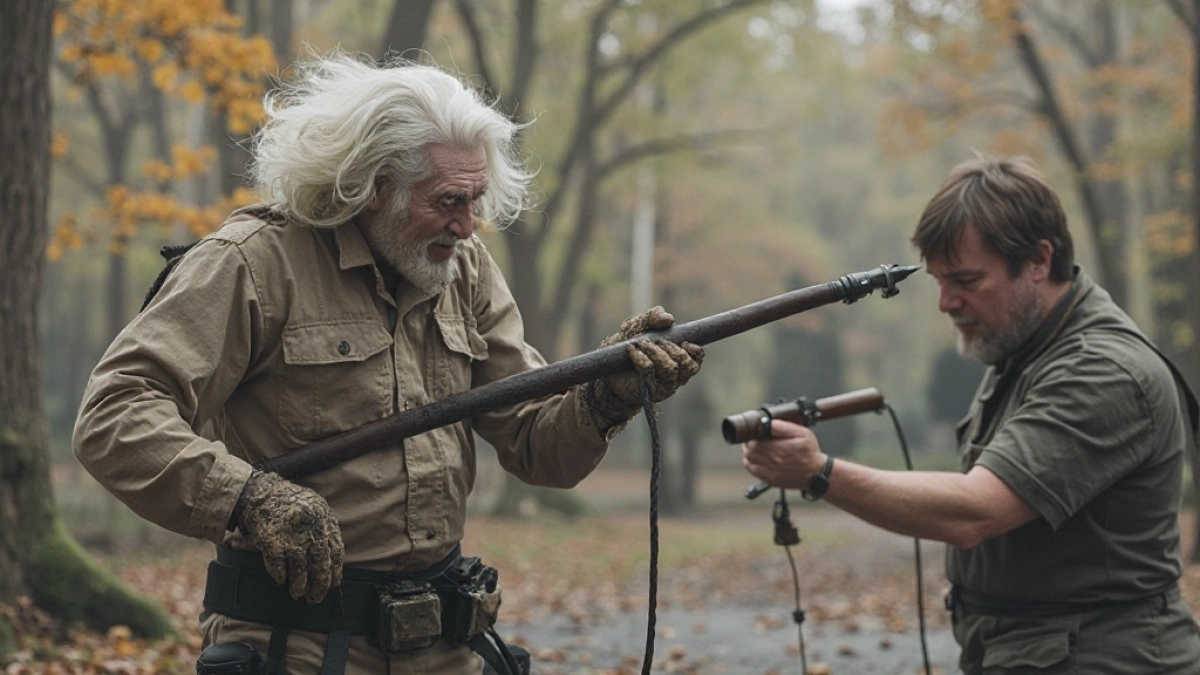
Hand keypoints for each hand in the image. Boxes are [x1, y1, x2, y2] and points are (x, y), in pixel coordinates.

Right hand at [232, 470, 343, 602]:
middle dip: (319, 586)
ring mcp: (292, 538)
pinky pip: (278, 568)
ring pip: (300, 572)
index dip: (335, 571)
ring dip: (299, 587)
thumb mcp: (314, 507)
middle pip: (320, 566)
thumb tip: (333, 560)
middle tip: (316, 598)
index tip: (333, 585)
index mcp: (324, 520)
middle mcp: (311, 530)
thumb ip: (324, 529)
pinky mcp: (273, 544)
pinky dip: (280, 576)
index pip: (336, 552)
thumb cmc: (288, 502)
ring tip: (298, 595)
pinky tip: (281, 580)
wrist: (259, 492)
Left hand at [581, 306, 705, 429]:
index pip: (698, 358)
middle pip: (687, 365)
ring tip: (642, 344)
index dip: (696, 350)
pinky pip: (649, 370)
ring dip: (656, 352)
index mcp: (679, 359)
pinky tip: (632, 350)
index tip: (683, 341)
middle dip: (672, 348)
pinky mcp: (648, 390)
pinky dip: (640, 357)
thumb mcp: (640, 326)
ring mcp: (663, 385)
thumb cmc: (630, 345)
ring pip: (671, 369)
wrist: (608, 368)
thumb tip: (668, 319)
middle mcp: (676, 375)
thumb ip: (653, 317)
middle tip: (656, 340)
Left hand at [742, 420, 827, 490]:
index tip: (757, 433)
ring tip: (756, 448)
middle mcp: (773, 461)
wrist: (816, 473)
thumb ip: (784, 427)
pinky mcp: (770, 479)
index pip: (754, 440)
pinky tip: (756, 458)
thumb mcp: (802, 433)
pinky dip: (750, 463)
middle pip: (750, 450)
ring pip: (748, 460)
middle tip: (755, 439)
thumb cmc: (809, 452)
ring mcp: (770, 472)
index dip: (753, 435)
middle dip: (750, 443)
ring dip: (749, 452)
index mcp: (780, 448)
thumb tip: (768, 423)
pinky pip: (752, 470)